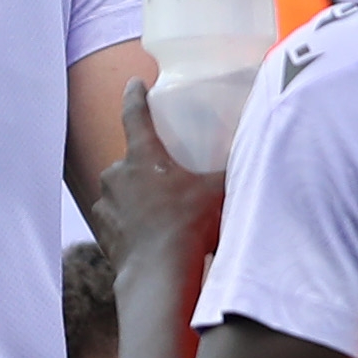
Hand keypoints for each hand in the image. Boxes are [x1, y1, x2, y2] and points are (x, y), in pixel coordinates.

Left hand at [87, 81, 221, 307]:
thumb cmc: (190, 227)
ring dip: (138, 196)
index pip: (135, 116)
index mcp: (143, 157)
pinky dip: (131, 221)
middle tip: (169, 180)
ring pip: (122, 191)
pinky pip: (117, 217)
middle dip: (148, 168)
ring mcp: (105, 204)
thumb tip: (256, 153)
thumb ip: (231, 170)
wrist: (158, 274)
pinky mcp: (102, 230)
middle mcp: (117, 175)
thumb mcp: (217, 192)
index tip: (135, 83)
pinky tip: (151, 234)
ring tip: (164, 214)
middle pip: (131, 161)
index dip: (136, 96)